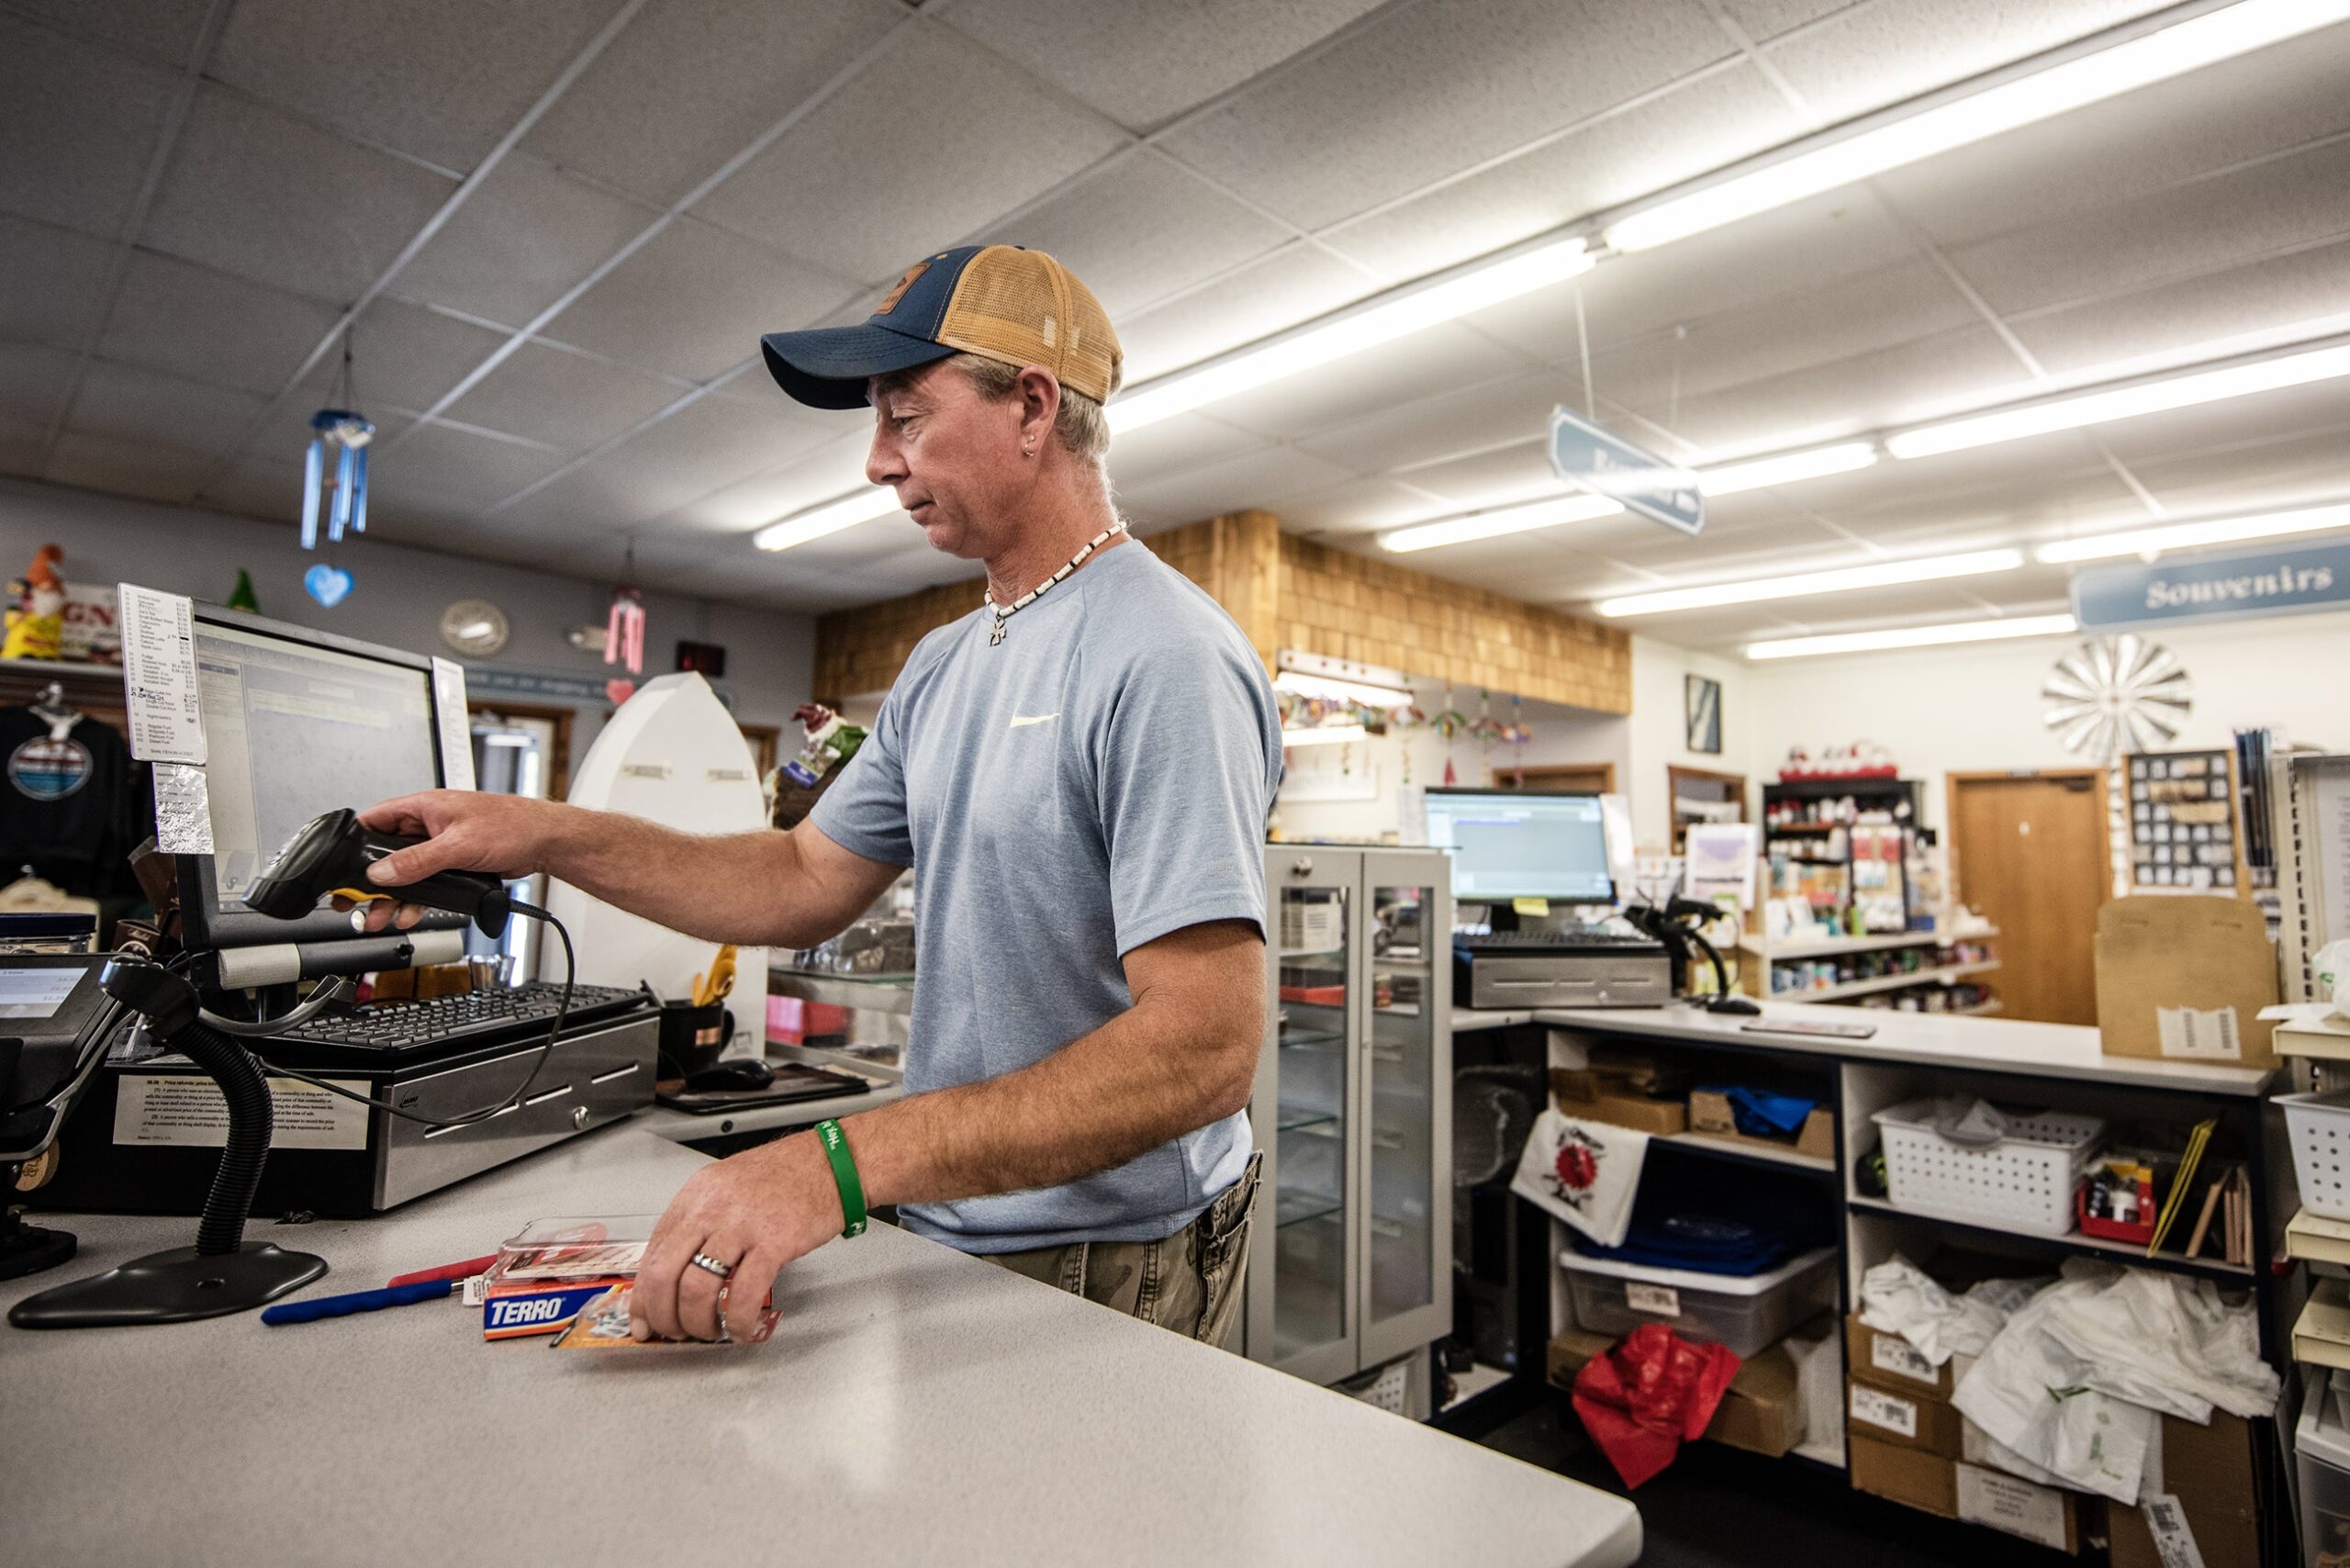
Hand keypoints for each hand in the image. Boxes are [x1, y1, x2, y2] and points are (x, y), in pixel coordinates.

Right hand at [332, 791, 568, 932]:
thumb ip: (417, 861)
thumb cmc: (512, 826)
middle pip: (386, 853)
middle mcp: (428, 824)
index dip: (356, 843)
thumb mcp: (457, 845)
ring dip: (392, 895)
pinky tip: (409, 914)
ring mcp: (439, 844)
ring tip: (379, 918)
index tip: (342, 868)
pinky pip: (425, 881)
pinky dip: (415, 899)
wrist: (544, 841)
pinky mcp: (452, 862)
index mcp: (424, 807)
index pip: (375, 820)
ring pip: (404, 871)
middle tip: (355, 903)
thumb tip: (382, 872)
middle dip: (372, 880)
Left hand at [632, 1130, 846, 1340]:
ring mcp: (741, 1225)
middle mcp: (712, 1208)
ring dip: (698, 1323)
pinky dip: (739, 1321)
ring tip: (710, 1331)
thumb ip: (701, 1221)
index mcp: (696, 1194)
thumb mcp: (728, 1185)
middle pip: (665, 1274)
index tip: (644, 1318)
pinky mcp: (774, 1243)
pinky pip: (745, 1294)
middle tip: (673, 1332)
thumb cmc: (787, 1174)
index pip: (652, 1253)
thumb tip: (678, 1269)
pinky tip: (742, 1329)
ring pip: (698, 1288)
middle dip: (663, 1315)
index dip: (644, 1295)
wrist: (833, 1162)